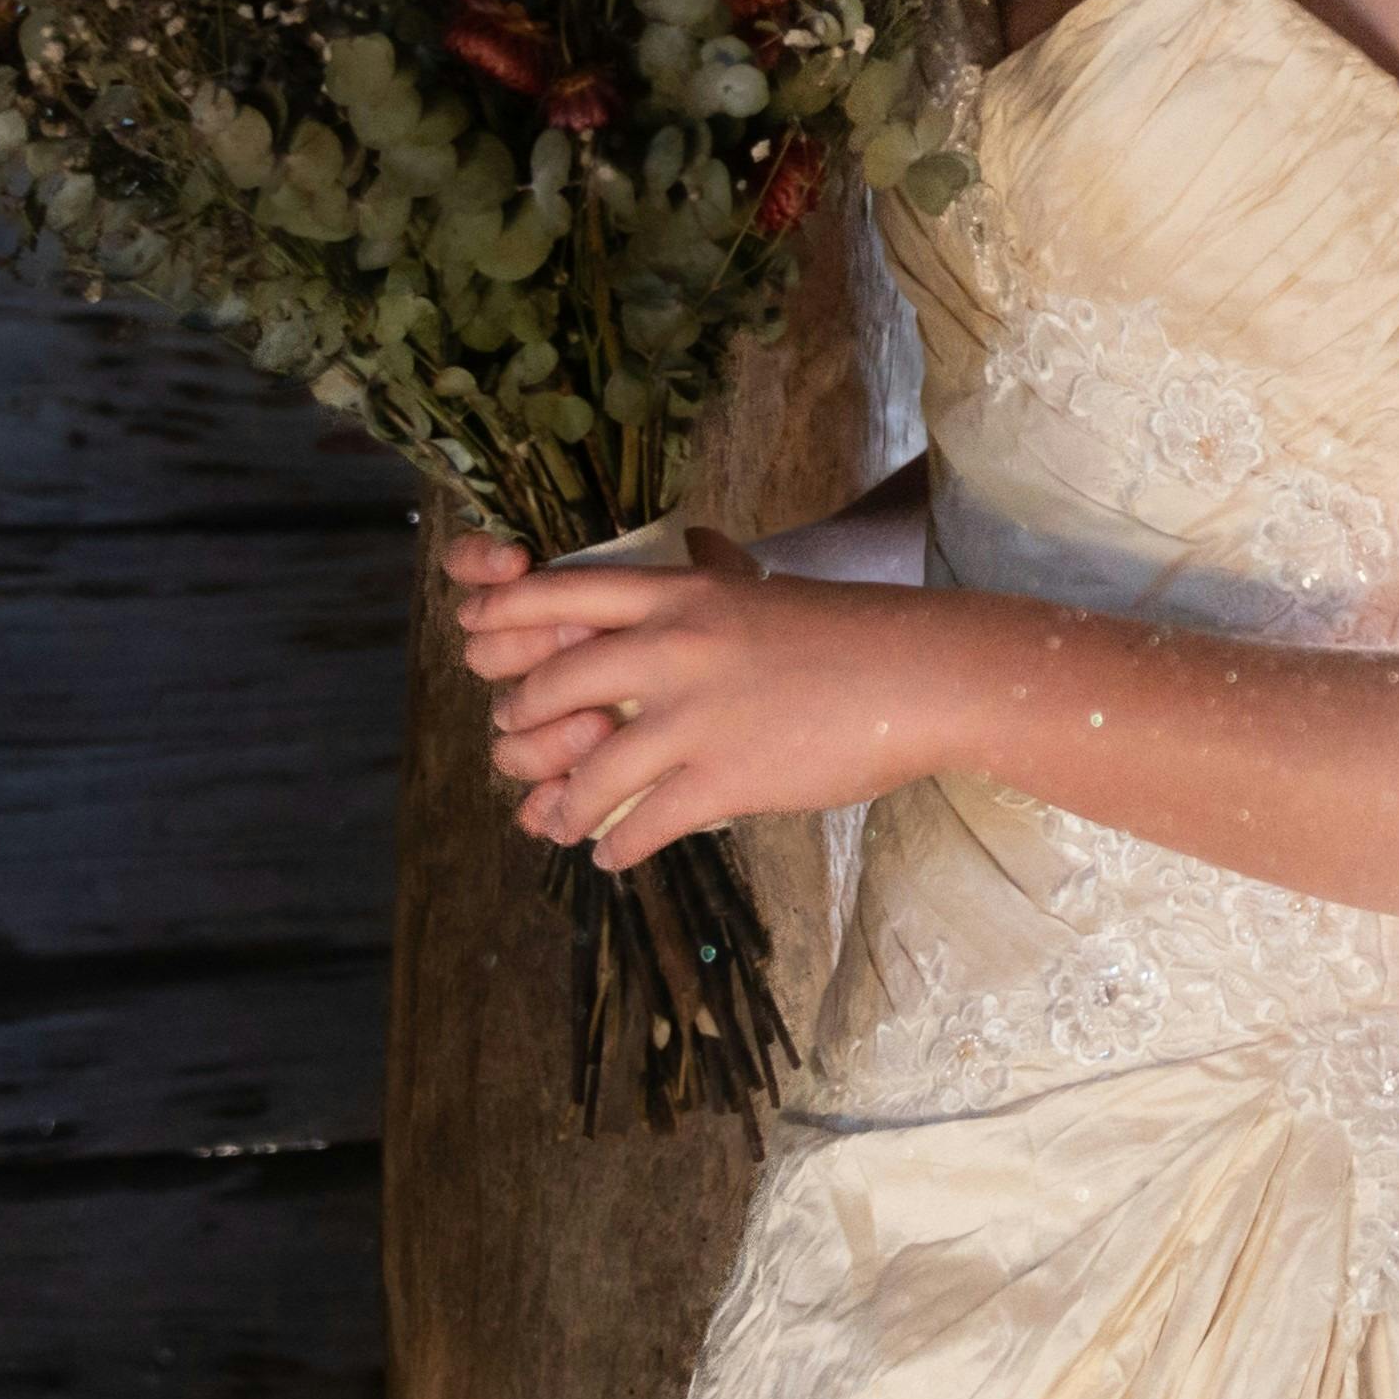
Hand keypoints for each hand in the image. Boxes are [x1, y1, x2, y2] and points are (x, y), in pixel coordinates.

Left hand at [449, 528, 977, 869]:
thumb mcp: (767, 587)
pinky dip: (614, 847)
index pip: (555, 594)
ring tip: (562, 819)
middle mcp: (672, 648)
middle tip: (517, 744)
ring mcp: (695, 716)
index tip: (475, 643)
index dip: (500, 620)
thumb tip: (697, 544)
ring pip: (585, 771)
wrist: (923, 674)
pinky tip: (611, 855)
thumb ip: (717, 570)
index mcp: (679, 595)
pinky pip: (639, 824)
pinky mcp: (724, 777)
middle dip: (522, 725)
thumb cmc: (853, 630)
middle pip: (549, 687)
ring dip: (562, 803)